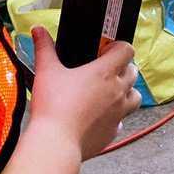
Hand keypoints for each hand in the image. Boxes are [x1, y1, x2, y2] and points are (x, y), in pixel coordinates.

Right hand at [26, 27, 141, 159]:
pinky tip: (98, 117)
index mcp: (104, 72)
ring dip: (126, 92)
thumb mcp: (46, 71)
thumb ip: (44, 48)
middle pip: (133, 72)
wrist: (56, 142)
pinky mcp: (113, 131)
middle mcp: (117, 91)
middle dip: (122, 68)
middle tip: (104, 71)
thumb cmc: (53, 107)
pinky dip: (114, 117)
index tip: (105, 51)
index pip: (127, 50)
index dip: (118, 47)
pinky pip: (121, 121)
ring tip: (108, 93)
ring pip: (135, 97)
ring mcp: (118, 113)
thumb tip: (39, 30)